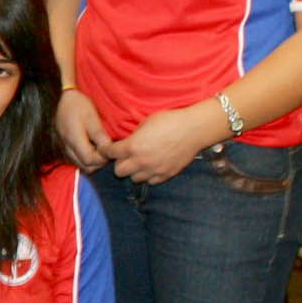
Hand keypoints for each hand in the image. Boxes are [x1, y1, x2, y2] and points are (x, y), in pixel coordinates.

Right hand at [56, 89, 112, 171]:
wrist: (62, 98)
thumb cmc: (78, 105)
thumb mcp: (91, 118)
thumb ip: (99, 135)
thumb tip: (109, 149)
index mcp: (75, 140)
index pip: (90, 160)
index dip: (102, 159)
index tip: (110, 151)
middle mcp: (68, 147)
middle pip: (85, 166)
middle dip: (98, 163)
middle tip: (107, 152)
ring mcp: (64, 147)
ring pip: (80, 164)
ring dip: (92, 162)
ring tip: (100, 150)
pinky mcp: (64, 145)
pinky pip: (75, 159)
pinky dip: (85, 158)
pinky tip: (91, 148)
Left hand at [109, 101, 225, 184]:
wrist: (195, 129)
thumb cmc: (171, 121)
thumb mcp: (146, 122)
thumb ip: (133, 135)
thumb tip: (126, 141)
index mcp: (133, 146)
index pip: (110, 153)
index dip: (106, 150)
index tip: (107, 149)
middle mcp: (141, 161)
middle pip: (119, 172)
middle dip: (119, 163)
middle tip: (125, 157)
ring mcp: (154, 170)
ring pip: (135, 179)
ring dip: (134, 171)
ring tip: (140, 162)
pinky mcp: (166, 174)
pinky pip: (151, 181)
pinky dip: (149, 175)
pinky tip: (153, 166)